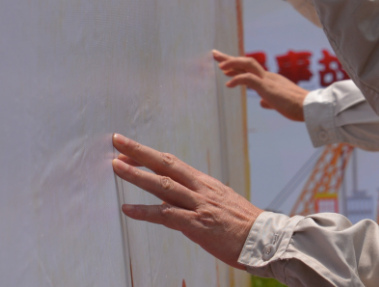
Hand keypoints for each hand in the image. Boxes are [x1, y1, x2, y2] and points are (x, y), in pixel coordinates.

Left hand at [111, 133, 262, 268]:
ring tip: (116, 167)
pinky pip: (167, 216)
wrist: (263, 238)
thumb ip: (198, 197)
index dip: (149, 155)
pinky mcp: (197, 224)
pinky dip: (146, 212)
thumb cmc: (242, 223)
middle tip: (117, 141)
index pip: (172, 163)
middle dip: (139, 153)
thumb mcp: (220, 201)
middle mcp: (200, 189)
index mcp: (205, 182)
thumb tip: (178, 196)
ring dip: (137, 176)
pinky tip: (127, 210)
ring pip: (163, 186)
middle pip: (165, 165)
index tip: (128, 149)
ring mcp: (199, 205)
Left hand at [213, 50, 307, 121]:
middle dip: (229, 58)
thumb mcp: (278, 103)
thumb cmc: (296, 107)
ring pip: (247, 64)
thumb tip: (261, 102)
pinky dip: (237, 79)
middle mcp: (267, 76)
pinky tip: (228, 84)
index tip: (223, 64)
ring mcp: (267, 80)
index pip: (249, 69)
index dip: (235, 66)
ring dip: (232, 63)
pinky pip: (248, 79)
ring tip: (219, 66)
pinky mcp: (267, 86)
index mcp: (270, 80)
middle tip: (214, 54)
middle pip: (245, 62)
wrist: (308, 107)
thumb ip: (268, 101)